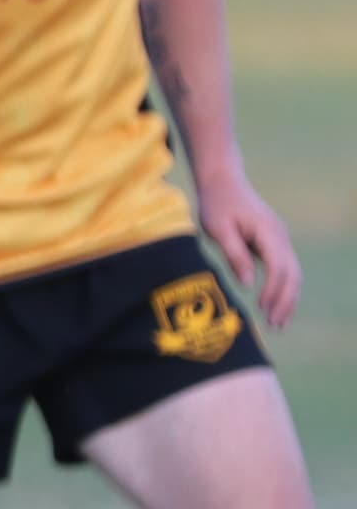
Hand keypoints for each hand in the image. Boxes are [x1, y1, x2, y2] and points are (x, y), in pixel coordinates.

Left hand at [199, 168, 303, 329]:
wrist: (223, 182)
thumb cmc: (216, 204)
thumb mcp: (218, 229)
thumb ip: (234, 254)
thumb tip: (248, 284)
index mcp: (268, 231)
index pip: (278, 266)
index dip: (272, 290)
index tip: (261, 309)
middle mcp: (280, 236)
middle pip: (292, 273)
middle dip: (286, 301)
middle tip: (275, 326)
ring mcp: (280, 239)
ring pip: (293, 273)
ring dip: (287, 299)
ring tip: (278, 324)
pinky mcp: (273, 243)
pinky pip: (285, 269)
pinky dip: (283, 289)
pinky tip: (275, 306)